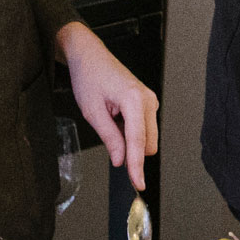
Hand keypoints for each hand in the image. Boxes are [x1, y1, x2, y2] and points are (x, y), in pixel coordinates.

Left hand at [57, 22, 157, 186]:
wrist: (89, 56)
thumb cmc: (89, 77)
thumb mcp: (93, 112)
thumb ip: (110, 138)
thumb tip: (120, 161)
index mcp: (135, 100)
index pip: (139, 142)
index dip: (137, 166)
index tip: (138, 183)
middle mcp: (148, 99)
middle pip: (148, 143)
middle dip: (131, 150)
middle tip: (107, 135)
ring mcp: (150, 100)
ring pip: (147, 137)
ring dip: (130, 140)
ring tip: (109, 119)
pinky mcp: (147, 102)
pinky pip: (144, 128)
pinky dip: (130, 131)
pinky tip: (115, 116)